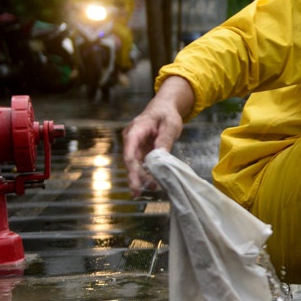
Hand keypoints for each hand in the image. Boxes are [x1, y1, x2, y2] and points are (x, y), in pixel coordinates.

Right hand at [121, 76, 193, 195]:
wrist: (164, 108)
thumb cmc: (166, 114)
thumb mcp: (170, 125)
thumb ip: (165, 139)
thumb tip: (160, 156)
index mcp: (136, 130)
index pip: (130, 150)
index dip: (131, 166)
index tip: (134, 180)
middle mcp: (131, 138)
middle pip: (130, 160)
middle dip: (134, 176)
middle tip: (138, 192)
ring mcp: (134, 145)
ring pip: (134, 163)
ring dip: (141, 177)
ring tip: (151, 188)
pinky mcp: (140, 150)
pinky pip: (140, 163)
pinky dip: (145, 172)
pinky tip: (151, 183)